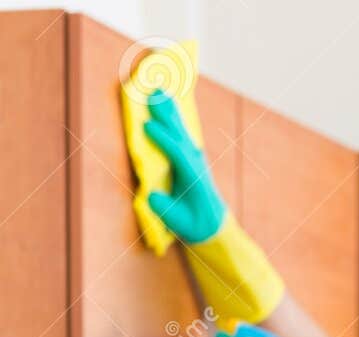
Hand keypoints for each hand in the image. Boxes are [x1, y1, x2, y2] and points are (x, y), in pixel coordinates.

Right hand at [144, 89, 226, 244]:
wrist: (211, 224)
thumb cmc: (192, 224)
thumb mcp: (178, 221)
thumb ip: (165, 208)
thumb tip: (153, 195)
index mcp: (193, 177)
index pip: (177, 154)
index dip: (162, 140)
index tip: (147, 126)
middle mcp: (195, 162)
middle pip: (179, 134)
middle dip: (166, 115)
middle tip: (153, 94)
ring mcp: (195, 156)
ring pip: (179, 129)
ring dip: (168, 109)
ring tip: (158, 90)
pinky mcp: (191, 154)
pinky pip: (179, 131)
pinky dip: (171, 115)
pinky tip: (165, 101)